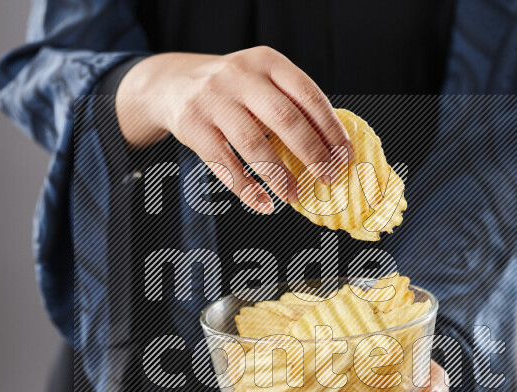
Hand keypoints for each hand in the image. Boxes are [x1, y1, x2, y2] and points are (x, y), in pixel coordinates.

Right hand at [116, 47, 350, 211]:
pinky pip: (223, 163)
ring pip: (253, 143)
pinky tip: (263, 203)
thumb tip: (332, 151)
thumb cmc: (233, 91)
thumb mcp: (262, 81)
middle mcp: (240, 76)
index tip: (344, 156)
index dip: (331, 129)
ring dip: (278, 175)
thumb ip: (291, 104)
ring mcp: (213, 100)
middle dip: (312, 153)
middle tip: (328, 178)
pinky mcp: (192, 126)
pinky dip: (246, 188)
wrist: (172, 83)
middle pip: (284, 118)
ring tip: (294, 195)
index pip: (308, 95)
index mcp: (267, 62)